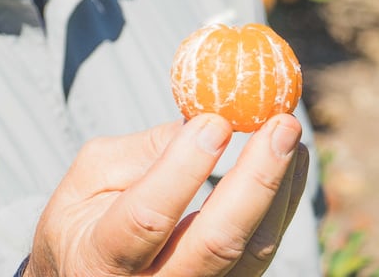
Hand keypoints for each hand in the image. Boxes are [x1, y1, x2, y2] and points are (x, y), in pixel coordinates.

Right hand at [25, 113, 307, 276]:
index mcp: (99, 258)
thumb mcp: (89, 179)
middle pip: (214, 245)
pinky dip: (284, 204)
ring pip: (251, 252)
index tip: (216, 121)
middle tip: (281, 124)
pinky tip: (292, 162)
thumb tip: (206, 118)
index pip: (147, 218)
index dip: (184, 169)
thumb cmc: (86, 219)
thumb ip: (141, 152)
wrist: (89, 276)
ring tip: (290, 131)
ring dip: (281, 187)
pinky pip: (263, 253)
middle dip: (256, 178)